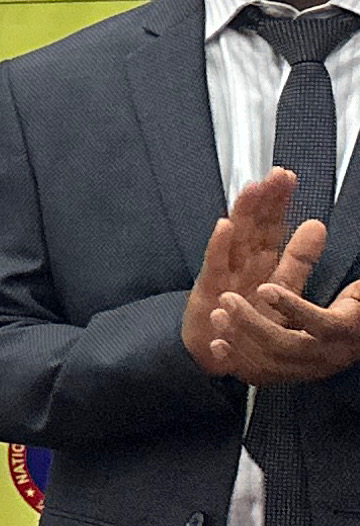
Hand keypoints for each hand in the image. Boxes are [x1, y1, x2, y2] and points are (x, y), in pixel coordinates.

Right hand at [182, 170, 349, 382]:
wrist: (214, 350)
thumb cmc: (247, 317)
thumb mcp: (281, 287)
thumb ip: (299, 258)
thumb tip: (318, 225)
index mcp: (261, 259)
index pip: (272, 224)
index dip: (279, 201)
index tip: (288, 177)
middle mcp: (242, 261)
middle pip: (254, 225)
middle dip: (264, 199)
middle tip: (275, 175)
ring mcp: (224, 272)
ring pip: (235, 238)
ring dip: (243, 213)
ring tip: (252, 190)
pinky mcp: (208, 288)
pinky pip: (215, 264)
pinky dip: (219, 245)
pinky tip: (225, 226)